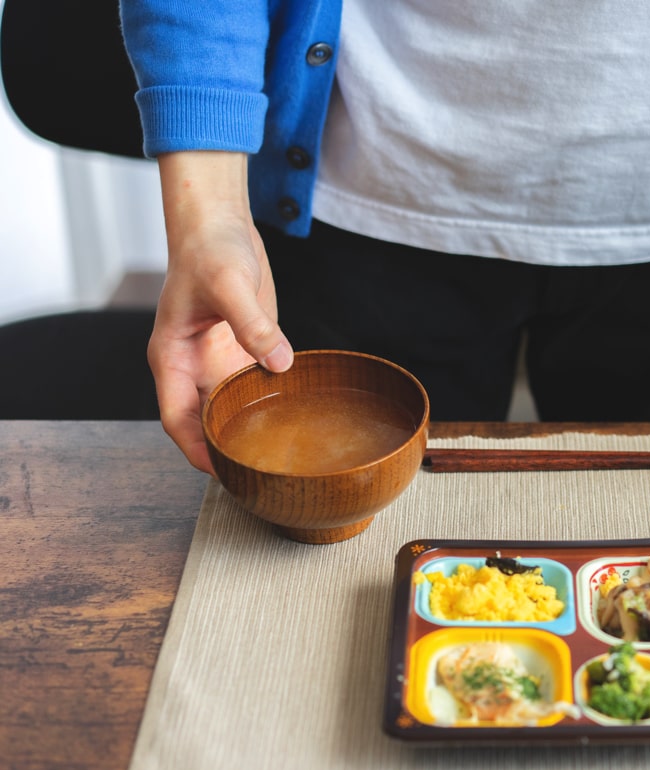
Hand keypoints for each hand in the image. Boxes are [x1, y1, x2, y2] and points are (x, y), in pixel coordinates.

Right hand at [148, 152, 293, 472]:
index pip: (176, 418)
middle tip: (258, 478)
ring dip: (247, 432)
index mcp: (171, 358)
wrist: (220, 227)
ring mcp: (217, 362)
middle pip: (204, 422)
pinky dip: (267, 405)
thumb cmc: (211, 251)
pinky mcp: (243, 353)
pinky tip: (294, 421)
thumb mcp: (230, 284)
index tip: (219, 473)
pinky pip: (253, 388)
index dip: (195, 449)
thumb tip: (279, 363)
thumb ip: (253, 324)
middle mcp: (192, 367)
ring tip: (279, 460)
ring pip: (229, 410)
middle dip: (224, 451)